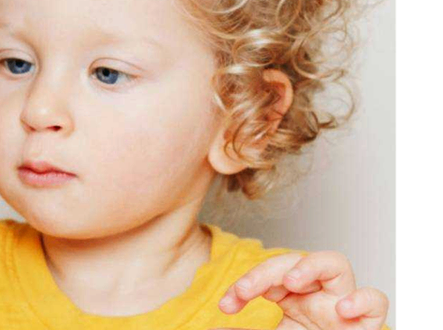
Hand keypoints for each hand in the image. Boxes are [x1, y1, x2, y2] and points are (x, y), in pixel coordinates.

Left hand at [216, 251, 388, 329]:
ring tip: (291, 281)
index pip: (267, 276)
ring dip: (311, 265)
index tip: (226, 306)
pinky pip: (375, 300)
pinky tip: (342, 308)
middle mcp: (317, 295)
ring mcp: (341, 304)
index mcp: (292, 297)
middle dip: (267, 270)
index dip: (245, 284)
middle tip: (245, 290)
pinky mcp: (365, 322)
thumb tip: (210, 329)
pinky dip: (362, 300)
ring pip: (335, 264)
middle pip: (294, 261)